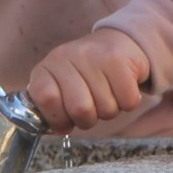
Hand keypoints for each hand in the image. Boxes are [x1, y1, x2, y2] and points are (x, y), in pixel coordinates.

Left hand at [26, 28, 150, 134]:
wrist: (117, 43)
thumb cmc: (85, 74)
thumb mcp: (62, 87)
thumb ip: (56, 110)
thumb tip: (62, 128)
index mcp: (47, 67)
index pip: (44, 97)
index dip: (57, 117)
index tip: (65, 118)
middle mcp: (66, 57)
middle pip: (80, 109)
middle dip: (88, 119)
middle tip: (91, 107)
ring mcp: (93, 56)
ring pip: (106, 108)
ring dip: (109, 110)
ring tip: (106, 92)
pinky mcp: (119, 59)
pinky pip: (127, 102)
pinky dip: (127, 103)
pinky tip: (121, 87)